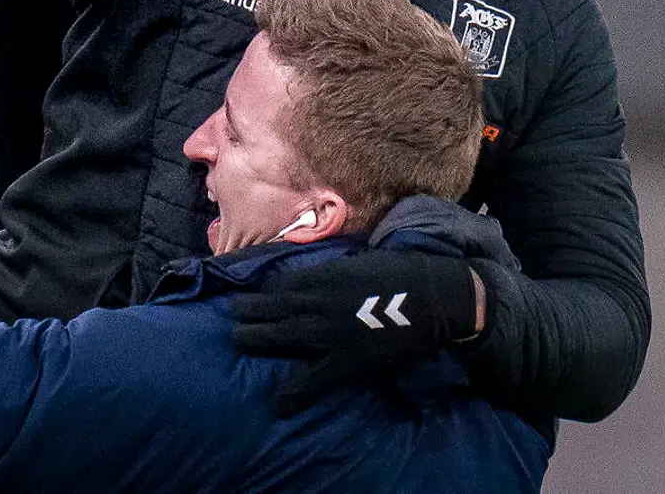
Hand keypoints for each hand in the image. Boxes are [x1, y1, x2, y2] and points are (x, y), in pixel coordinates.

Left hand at [232, 249, 479, 416]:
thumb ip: (328, 272)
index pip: (276, 285)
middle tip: (233, 321)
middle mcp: (317, 302)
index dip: (260, 293)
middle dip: (246, 315)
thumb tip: (309, 281)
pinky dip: (292, 392)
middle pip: (267, 308)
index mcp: (321, 277)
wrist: (431, 296)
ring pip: (277, 335)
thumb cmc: (397, 274)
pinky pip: (312, 380)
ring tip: (238, 341)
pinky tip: (277, 403)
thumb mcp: (355, 262)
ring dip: (253, 338)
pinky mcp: (346, 361)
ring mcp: (328, 332)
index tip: (249, 299)